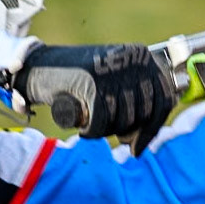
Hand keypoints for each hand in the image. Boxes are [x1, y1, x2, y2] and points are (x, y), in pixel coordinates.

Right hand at [13, 43, 175, 155]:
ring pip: (122, 120)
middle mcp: (131, 60)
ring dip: (106, 131)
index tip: (139, 146)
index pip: (164, 99)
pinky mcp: (92, 83)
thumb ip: (136, 97)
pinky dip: (91, 131)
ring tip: (93, 122)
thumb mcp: (114, 80)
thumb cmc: (79, 79)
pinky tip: (83, 127)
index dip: (153, 128)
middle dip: (128, 132)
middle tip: (114, 136)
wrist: (40, 65)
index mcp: (142, 56)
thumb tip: (148, 133)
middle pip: (144, 113)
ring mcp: (112, 70)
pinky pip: (100, 123)